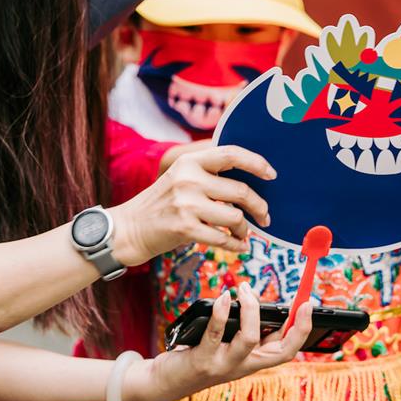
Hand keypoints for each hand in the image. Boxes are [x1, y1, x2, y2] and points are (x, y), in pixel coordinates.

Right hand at [111, 145, 274, 264]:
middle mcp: (188, 178)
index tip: (271, 174)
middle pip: (241, 191)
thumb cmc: (161, 205)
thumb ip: (208, 173)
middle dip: (259, 206)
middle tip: (265, 216)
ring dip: (246, 230)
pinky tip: (238, 246)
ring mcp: (186, 204)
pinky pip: (223, 239)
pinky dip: (236, 245)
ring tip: (245, 234)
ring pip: (235, 217)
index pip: (231, 154)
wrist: (129, 229)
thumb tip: (250, 178)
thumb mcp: (180, 177)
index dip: (256, 163)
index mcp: (190, 161)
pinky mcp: (185, 228)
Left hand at [123, 282, 312, 400]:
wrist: (167, 381)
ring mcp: (225, 366)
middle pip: (281, 352)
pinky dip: (222, 313)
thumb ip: (245, 328)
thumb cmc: (201, 354)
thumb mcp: (229, 343)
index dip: (303, 329)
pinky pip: (216, 335)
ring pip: (250, 339)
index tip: (309, 305)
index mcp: (254, 361)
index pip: (288, 349)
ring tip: (244, 289)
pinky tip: (224, 298)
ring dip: (250, 309)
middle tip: (302, 303)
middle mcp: (244, 366)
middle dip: (296, 327)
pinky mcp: (203, 361)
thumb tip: (255, 300)